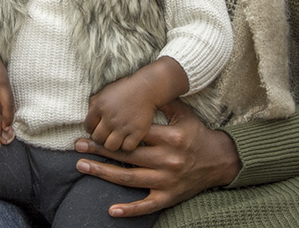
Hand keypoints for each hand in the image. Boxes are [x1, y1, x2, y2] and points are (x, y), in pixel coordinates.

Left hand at [74, 99, 241, 217]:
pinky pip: (146, 206)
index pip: (135, 134)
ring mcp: (167, 181)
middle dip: (101, 150)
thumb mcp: (184, 114)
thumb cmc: (198, 134)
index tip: (92, 129)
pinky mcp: (168, 197)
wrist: (219, 161)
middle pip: (128, 155)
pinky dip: (129, 209)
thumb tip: (147, 89)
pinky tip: (111, 209)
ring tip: (83, 166)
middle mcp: (168, 160)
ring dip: (104, 172)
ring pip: (130, 178)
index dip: (113, 131)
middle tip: (79, 146)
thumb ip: (165, 103)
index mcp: (171, 138)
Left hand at [85, 56, 189, 151]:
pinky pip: (127, 148)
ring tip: (117, 139)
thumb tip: (88, 114)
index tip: (98, 128)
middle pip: (97, 139)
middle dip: (101, 138)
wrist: (147, 87)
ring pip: (111, 146)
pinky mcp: (137, 132)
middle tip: (107, 135)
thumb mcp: (105, 91)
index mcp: (100, 107)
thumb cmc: (125, 88)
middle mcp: (110, 118)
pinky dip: (127, 146)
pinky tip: (128, 139)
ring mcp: (124, 126)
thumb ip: (94, 103)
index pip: (88, 126)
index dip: (92, 129)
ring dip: (113, 144)